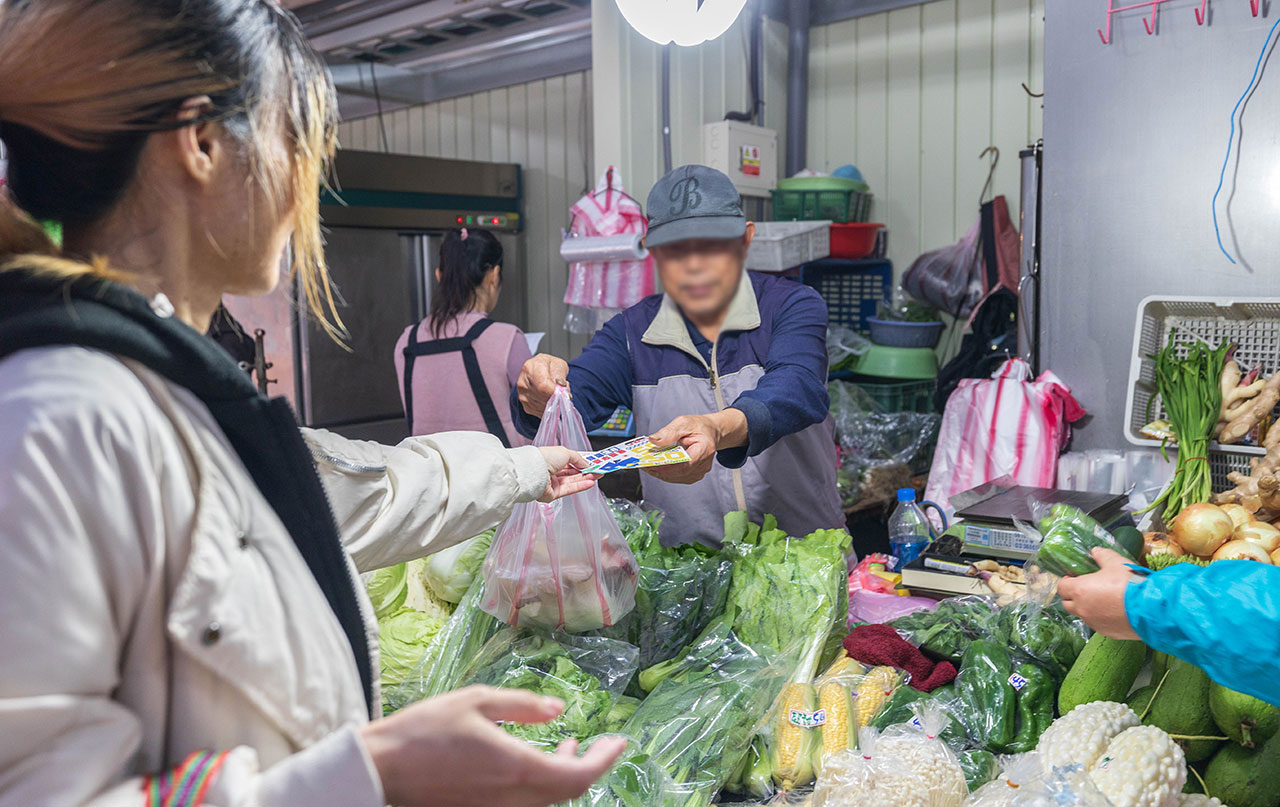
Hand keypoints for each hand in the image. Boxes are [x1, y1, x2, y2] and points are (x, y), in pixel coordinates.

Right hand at [360, 686, 625, 806]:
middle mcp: (512, 800)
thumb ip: (523, 706)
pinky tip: (532, 761)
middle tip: (599, 743)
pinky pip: (525, 804)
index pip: (579, 775)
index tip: (621, 741)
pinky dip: (540, 784)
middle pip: (568, 792)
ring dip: (564, 774)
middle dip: (589, 766)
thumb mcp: (475, 702)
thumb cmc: (423, 732)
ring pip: (547, 801)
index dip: (605, 760)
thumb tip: (559, 711)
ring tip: (566, 745)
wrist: (378, 773)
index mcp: (516, 769)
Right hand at [517, 354, 569, 417]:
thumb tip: (563, 392)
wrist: (538, 369)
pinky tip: (551, 399)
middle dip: (557, 398)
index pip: (542, 386)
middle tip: (563, 393)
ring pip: (543, 406)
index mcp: (531, 368)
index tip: (564, 393)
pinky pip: (541, 412)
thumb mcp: (559, 365)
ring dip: (554, 403)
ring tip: (556, 393)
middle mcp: (523, 382)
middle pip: (543, 397)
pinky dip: (550, 408)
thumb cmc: (550, 366)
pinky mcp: (525, 405)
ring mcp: (522, 395)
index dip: (555, 392)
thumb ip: (561, 378)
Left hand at [537, 446, 599, 501]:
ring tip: (597, 476)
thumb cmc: (544, 459)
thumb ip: (578, 458)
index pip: (570, 462)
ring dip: (586, 478)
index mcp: (552, 459)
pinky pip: (570, 489)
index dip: (582, 463)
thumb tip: (586, 463)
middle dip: (586, 471)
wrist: (534, 472)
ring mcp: (552, 483)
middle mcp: (551, 471)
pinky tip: (590, 483)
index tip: (592, 463)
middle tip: (598, 470)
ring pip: (572, 481)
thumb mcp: (565, 452)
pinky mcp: (553, 494)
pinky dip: (581, 486)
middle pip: (572, 473)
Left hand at [643, 410, 746, 484]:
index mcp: (705, 449)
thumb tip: (653, 440)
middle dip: (659, 469)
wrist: (710, 432)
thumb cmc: (699, 426)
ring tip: (646, 465)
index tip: (650, 462)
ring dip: (661, 473)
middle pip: (679, 472)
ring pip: (677, 477)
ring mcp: (700, 471)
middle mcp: (704, 464)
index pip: (685, 463)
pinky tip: (656, 467)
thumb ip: (668, 432)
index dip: (667, 466)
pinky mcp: (694, 474)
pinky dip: (666, 473)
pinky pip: (678, 477)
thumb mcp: (684, 423)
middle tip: (643, 463)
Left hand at [1058, 548, 1141, 640]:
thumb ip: (1102, 555)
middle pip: (1067, 604)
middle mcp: (1082, 609)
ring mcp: (1094, 623)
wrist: (1151, 608)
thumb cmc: (1130, 584)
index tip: (1075, 577)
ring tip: (1103, 599)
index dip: (1066, 581)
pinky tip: (1115, 611)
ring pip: (1083, 615)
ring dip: (1087, 608)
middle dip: (1073, 596)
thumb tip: (1095, 552)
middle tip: (1086, 588)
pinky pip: (1098, 624)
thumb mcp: (1116, 562)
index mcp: (1079, 590)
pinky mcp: (1107, 633)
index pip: (1061, 587)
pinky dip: (1101, 618)